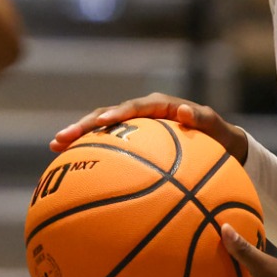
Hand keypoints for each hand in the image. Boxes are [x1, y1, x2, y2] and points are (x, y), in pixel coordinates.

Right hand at [52, 93, 246, 162]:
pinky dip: (91, 154)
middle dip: (84, 125)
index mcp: (161, 107)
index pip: (135, 107)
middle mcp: (144, 114)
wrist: (222, 148)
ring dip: (79, 136)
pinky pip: (109, 147)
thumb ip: (204, 119)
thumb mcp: (219, 129)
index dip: (117, 113)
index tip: (103, 122)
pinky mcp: (132, 144)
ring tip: (55, 146)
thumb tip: (185, 112)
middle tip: (62, 136)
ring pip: (102, 130)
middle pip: (108, 116)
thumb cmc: (221, 140)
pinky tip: (71, 170)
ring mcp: (135, 129)